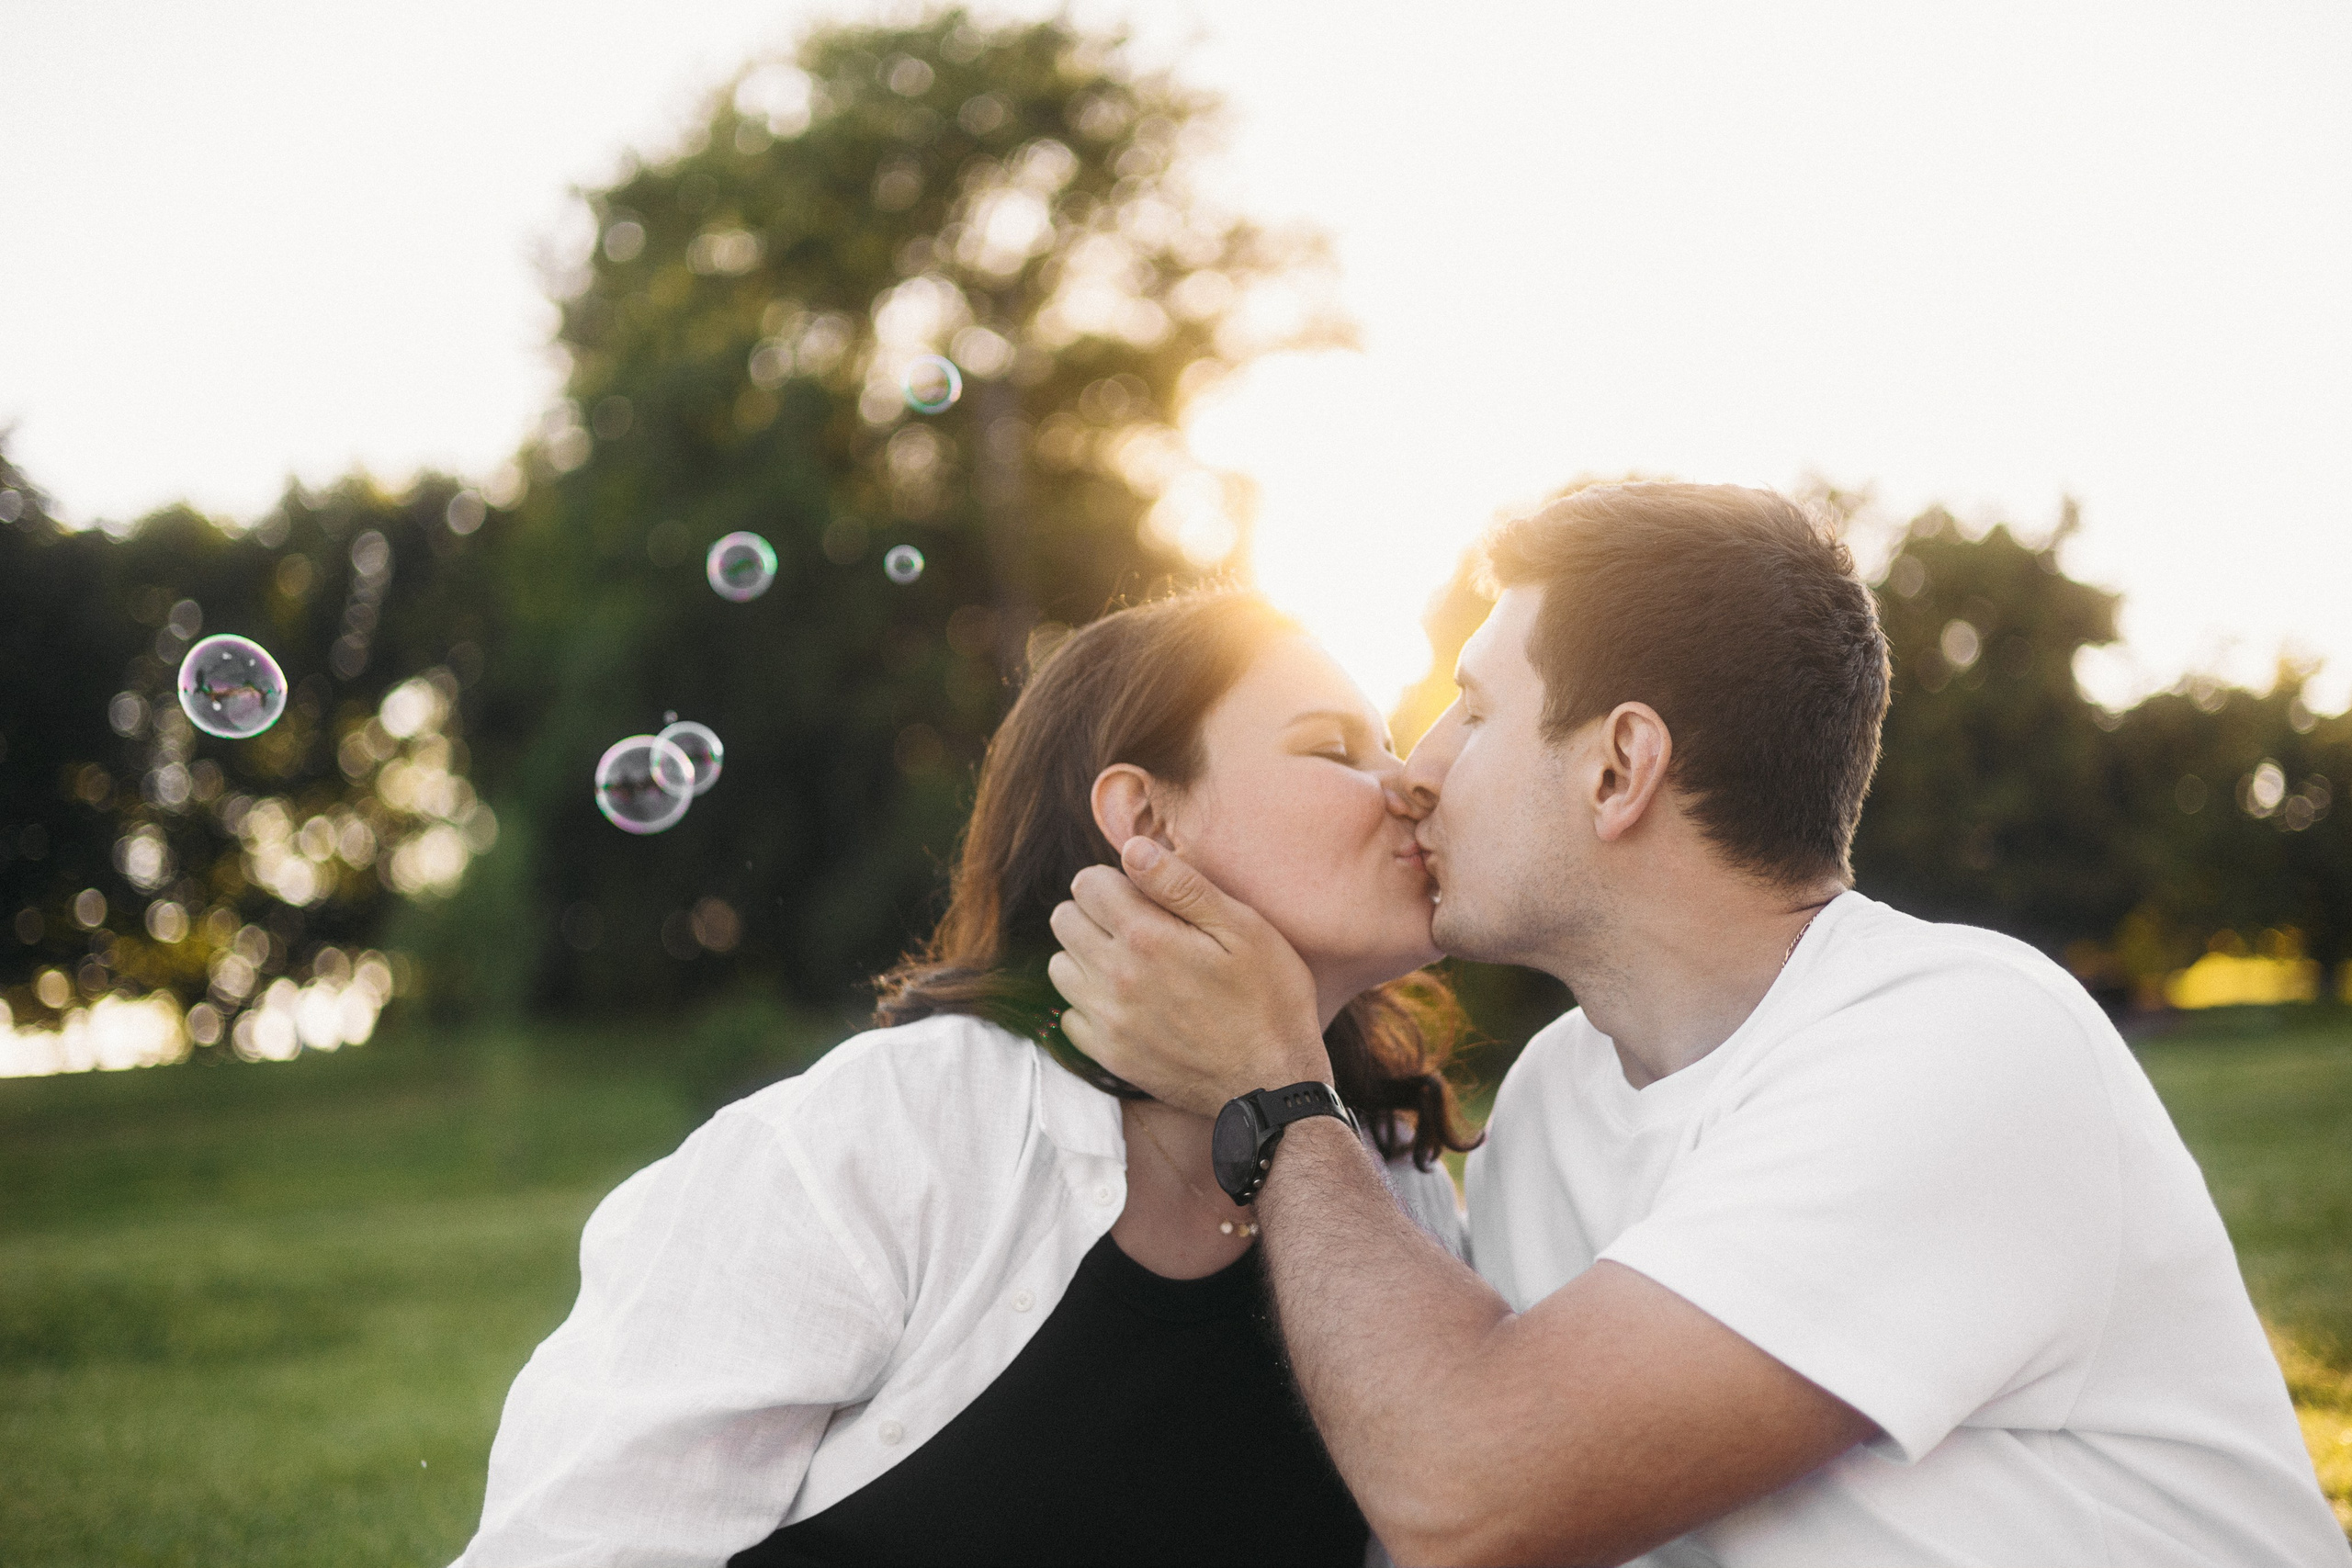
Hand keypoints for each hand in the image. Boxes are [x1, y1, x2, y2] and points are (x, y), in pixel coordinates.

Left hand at [1046, 837, 1329, 1116]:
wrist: (1272, 1083)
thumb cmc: (1269, 998)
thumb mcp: (1243, 928)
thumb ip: (1181, 885)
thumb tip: (1132, 850)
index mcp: (1147, 937)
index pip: (1086, 884)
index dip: (1114, 879)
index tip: (1141, 893)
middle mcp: (1115, 978)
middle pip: (1065, 920)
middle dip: (1094, 912)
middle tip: (1136, 925)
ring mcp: (1108, 1021)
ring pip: (1060, 966)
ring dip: (1086, 956)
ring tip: (1130, 963)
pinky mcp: (1109, 1056)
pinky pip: (1070, 1016)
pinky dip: (1089, 1003)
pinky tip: (1127, 1002)